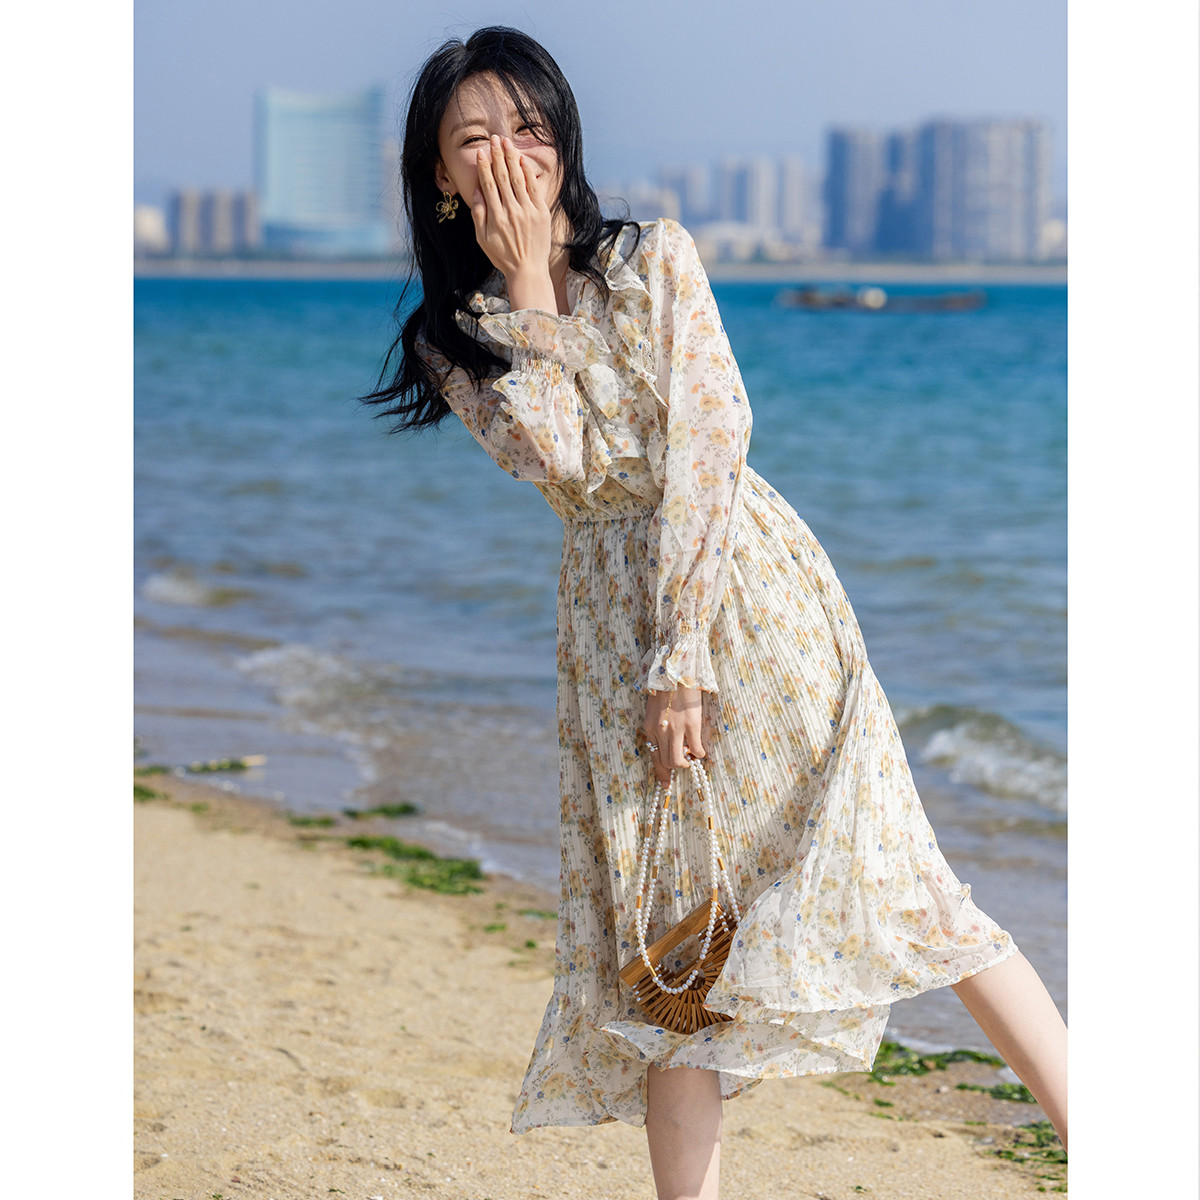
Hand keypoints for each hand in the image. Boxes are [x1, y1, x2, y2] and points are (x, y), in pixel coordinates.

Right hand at [471, 135, 553, 299]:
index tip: (481, 152)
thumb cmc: (503, 256)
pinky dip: (527, 173)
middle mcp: (511, 211)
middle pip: (503, 177)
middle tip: (494, 139)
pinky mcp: (541, 213)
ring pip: (518, 178)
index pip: (488, 185)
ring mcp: (528, 211)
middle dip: (498, 156)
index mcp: (495, 217)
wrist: (528, 270)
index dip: (484, 167)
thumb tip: (477, 191)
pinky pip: (534, 188)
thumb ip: (478, 214)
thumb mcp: (483, 239)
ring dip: (512, 158)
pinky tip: (522, 160)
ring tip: (507, 143)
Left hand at [643, 687, 706, 784]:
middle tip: (684, 763)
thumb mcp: (654, 711)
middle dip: (675, 768)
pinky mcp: (691, 726)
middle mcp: (660, 732)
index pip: (653, 757)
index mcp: (649, 728)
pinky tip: (701, 750)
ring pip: (678, 760)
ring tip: (691, 756)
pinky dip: (699, 754)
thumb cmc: (666, 689)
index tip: (665, 784)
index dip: (660, 773)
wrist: (676, 672)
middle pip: (665, 762)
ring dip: (686, 763)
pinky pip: (696, 749)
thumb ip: (658, 728)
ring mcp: (675, 730)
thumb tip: (667, 743)